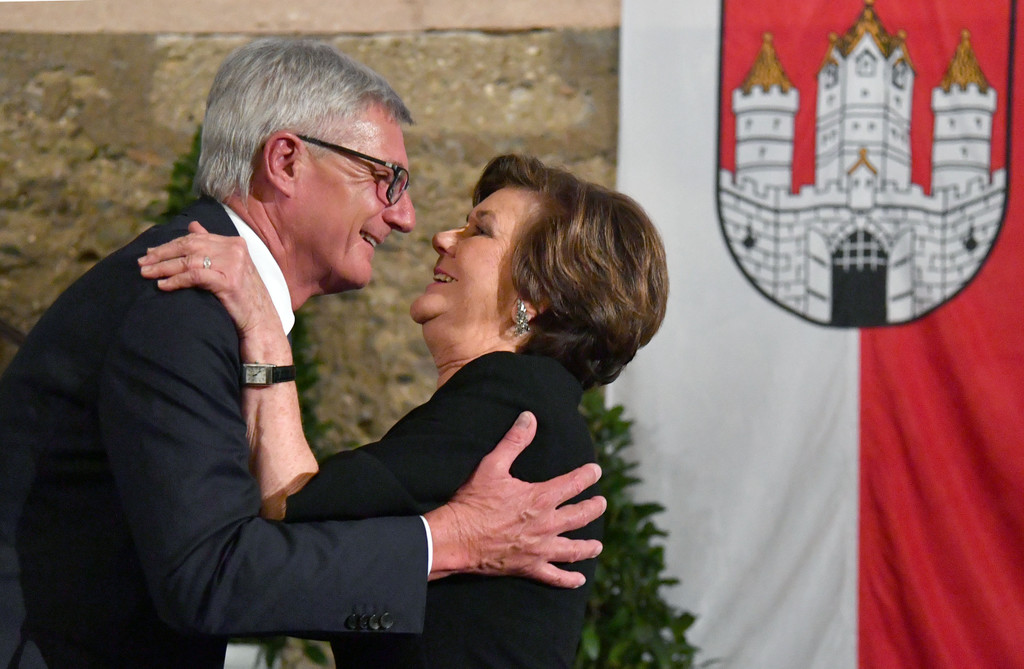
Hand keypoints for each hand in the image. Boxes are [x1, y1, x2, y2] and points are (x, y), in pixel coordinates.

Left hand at [138, 221, 279, 337]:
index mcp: (234, 243)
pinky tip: (163, 285)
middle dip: (162, 254)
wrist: (261, 321)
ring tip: (147, 273)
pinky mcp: (228, 281)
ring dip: (164, 267)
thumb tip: (193, 225)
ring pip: (189, 260)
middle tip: (142, 262)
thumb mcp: (230, 265)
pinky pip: (195, 276)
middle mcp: (235, 249)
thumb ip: (212, 245)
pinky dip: (176, 280)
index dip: (170, 244)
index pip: (195, 238)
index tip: (150, 252)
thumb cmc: (243, 296)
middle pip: (190, 246)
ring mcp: (233, 264)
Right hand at [424, 411, 605, 587]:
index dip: (587, 476)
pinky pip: (554, 577)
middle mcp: (546, 524)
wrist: (456, 538)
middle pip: (579, 516)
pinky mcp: (529, 566)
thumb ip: (514, 441)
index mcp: (540, 498)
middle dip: (593, 508)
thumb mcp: (492, 465)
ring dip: (588, 547)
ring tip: (598, 546)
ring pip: (572, 549)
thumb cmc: (473, 501)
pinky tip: (579, 580)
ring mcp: (539, 548)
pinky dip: (568, 579)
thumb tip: (529, 417)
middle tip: (602, 504)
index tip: (596, 471)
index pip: (573, 484)